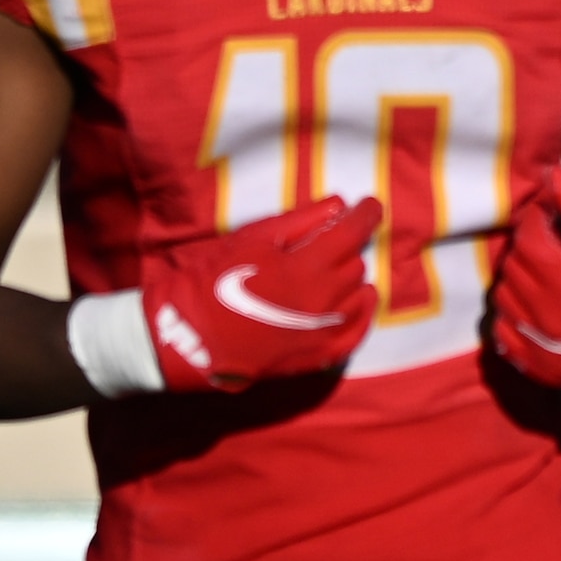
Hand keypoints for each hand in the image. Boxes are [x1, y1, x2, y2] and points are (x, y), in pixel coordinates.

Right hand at [114, 193, 385, 393]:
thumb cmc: (213, 281)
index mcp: (307, 266)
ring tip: (334, 271)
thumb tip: (339, 204)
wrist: (188, 337)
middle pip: (354, 263)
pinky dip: (362, 314)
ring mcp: (324, 332)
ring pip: (359, 295)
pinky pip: (357, 333)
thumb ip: (299, 221)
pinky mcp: (318, 357)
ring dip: (352, 279)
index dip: (367, 214)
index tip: (372, 203)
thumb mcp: (251, 239)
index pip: (353, 232)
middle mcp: (325, 299)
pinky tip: (358, 302)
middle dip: (346, 248)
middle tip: (328, 242)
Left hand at [488, 166, 560, 404]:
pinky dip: (511, 310)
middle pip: (515, 263)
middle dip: (526, 244)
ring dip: (516, 275)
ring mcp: (540, 342)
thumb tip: (553, 175)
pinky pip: (501, 327)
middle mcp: (552, 313)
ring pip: (503, 292)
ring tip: (541, 272)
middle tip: (547, 240)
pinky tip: (534, 305)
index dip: (535, 218)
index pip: (530, 237)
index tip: (548, 215)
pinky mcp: (534, 363)